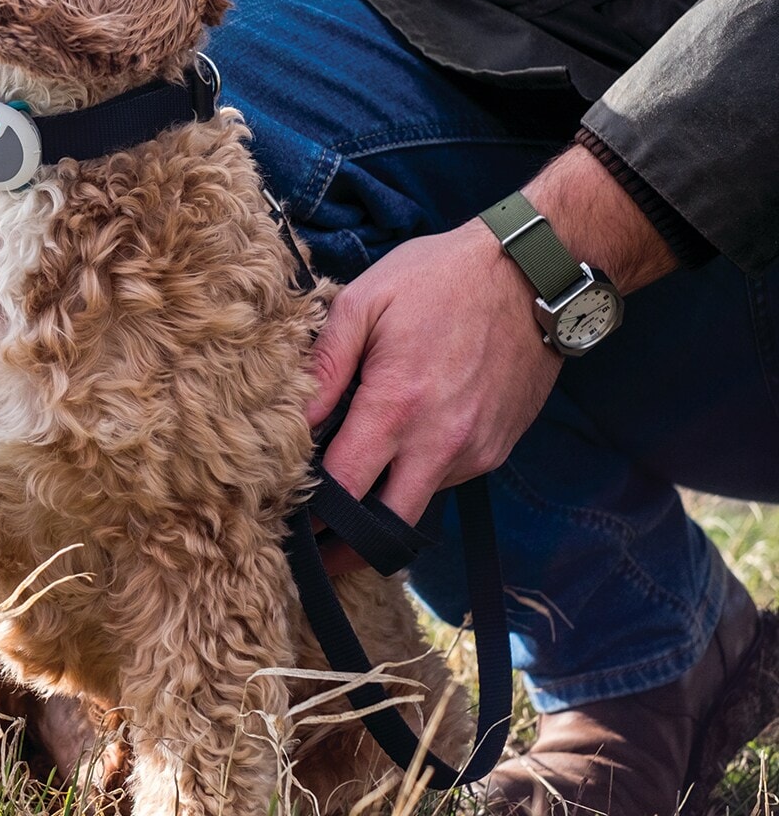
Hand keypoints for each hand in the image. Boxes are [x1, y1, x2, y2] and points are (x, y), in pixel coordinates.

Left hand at [301, 146, 677, 574]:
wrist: (532, 274)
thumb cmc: (438, 279)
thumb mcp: (364, 301)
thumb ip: (325, 364)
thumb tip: (296, 421)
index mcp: (397, 406)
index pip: (345, 488)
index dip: (311, 512)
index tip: (285, 522)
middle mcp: (440, 442)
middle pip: (387, 525)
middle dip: (348, 543)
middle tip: (315, 544)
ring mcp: (475, 451)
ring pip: (418, 501)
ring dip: (385, 499)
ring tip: (355, 480)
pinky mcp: (498, 449)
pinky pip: (447, 479)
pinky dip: (419, 474)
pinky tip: (402, 445)